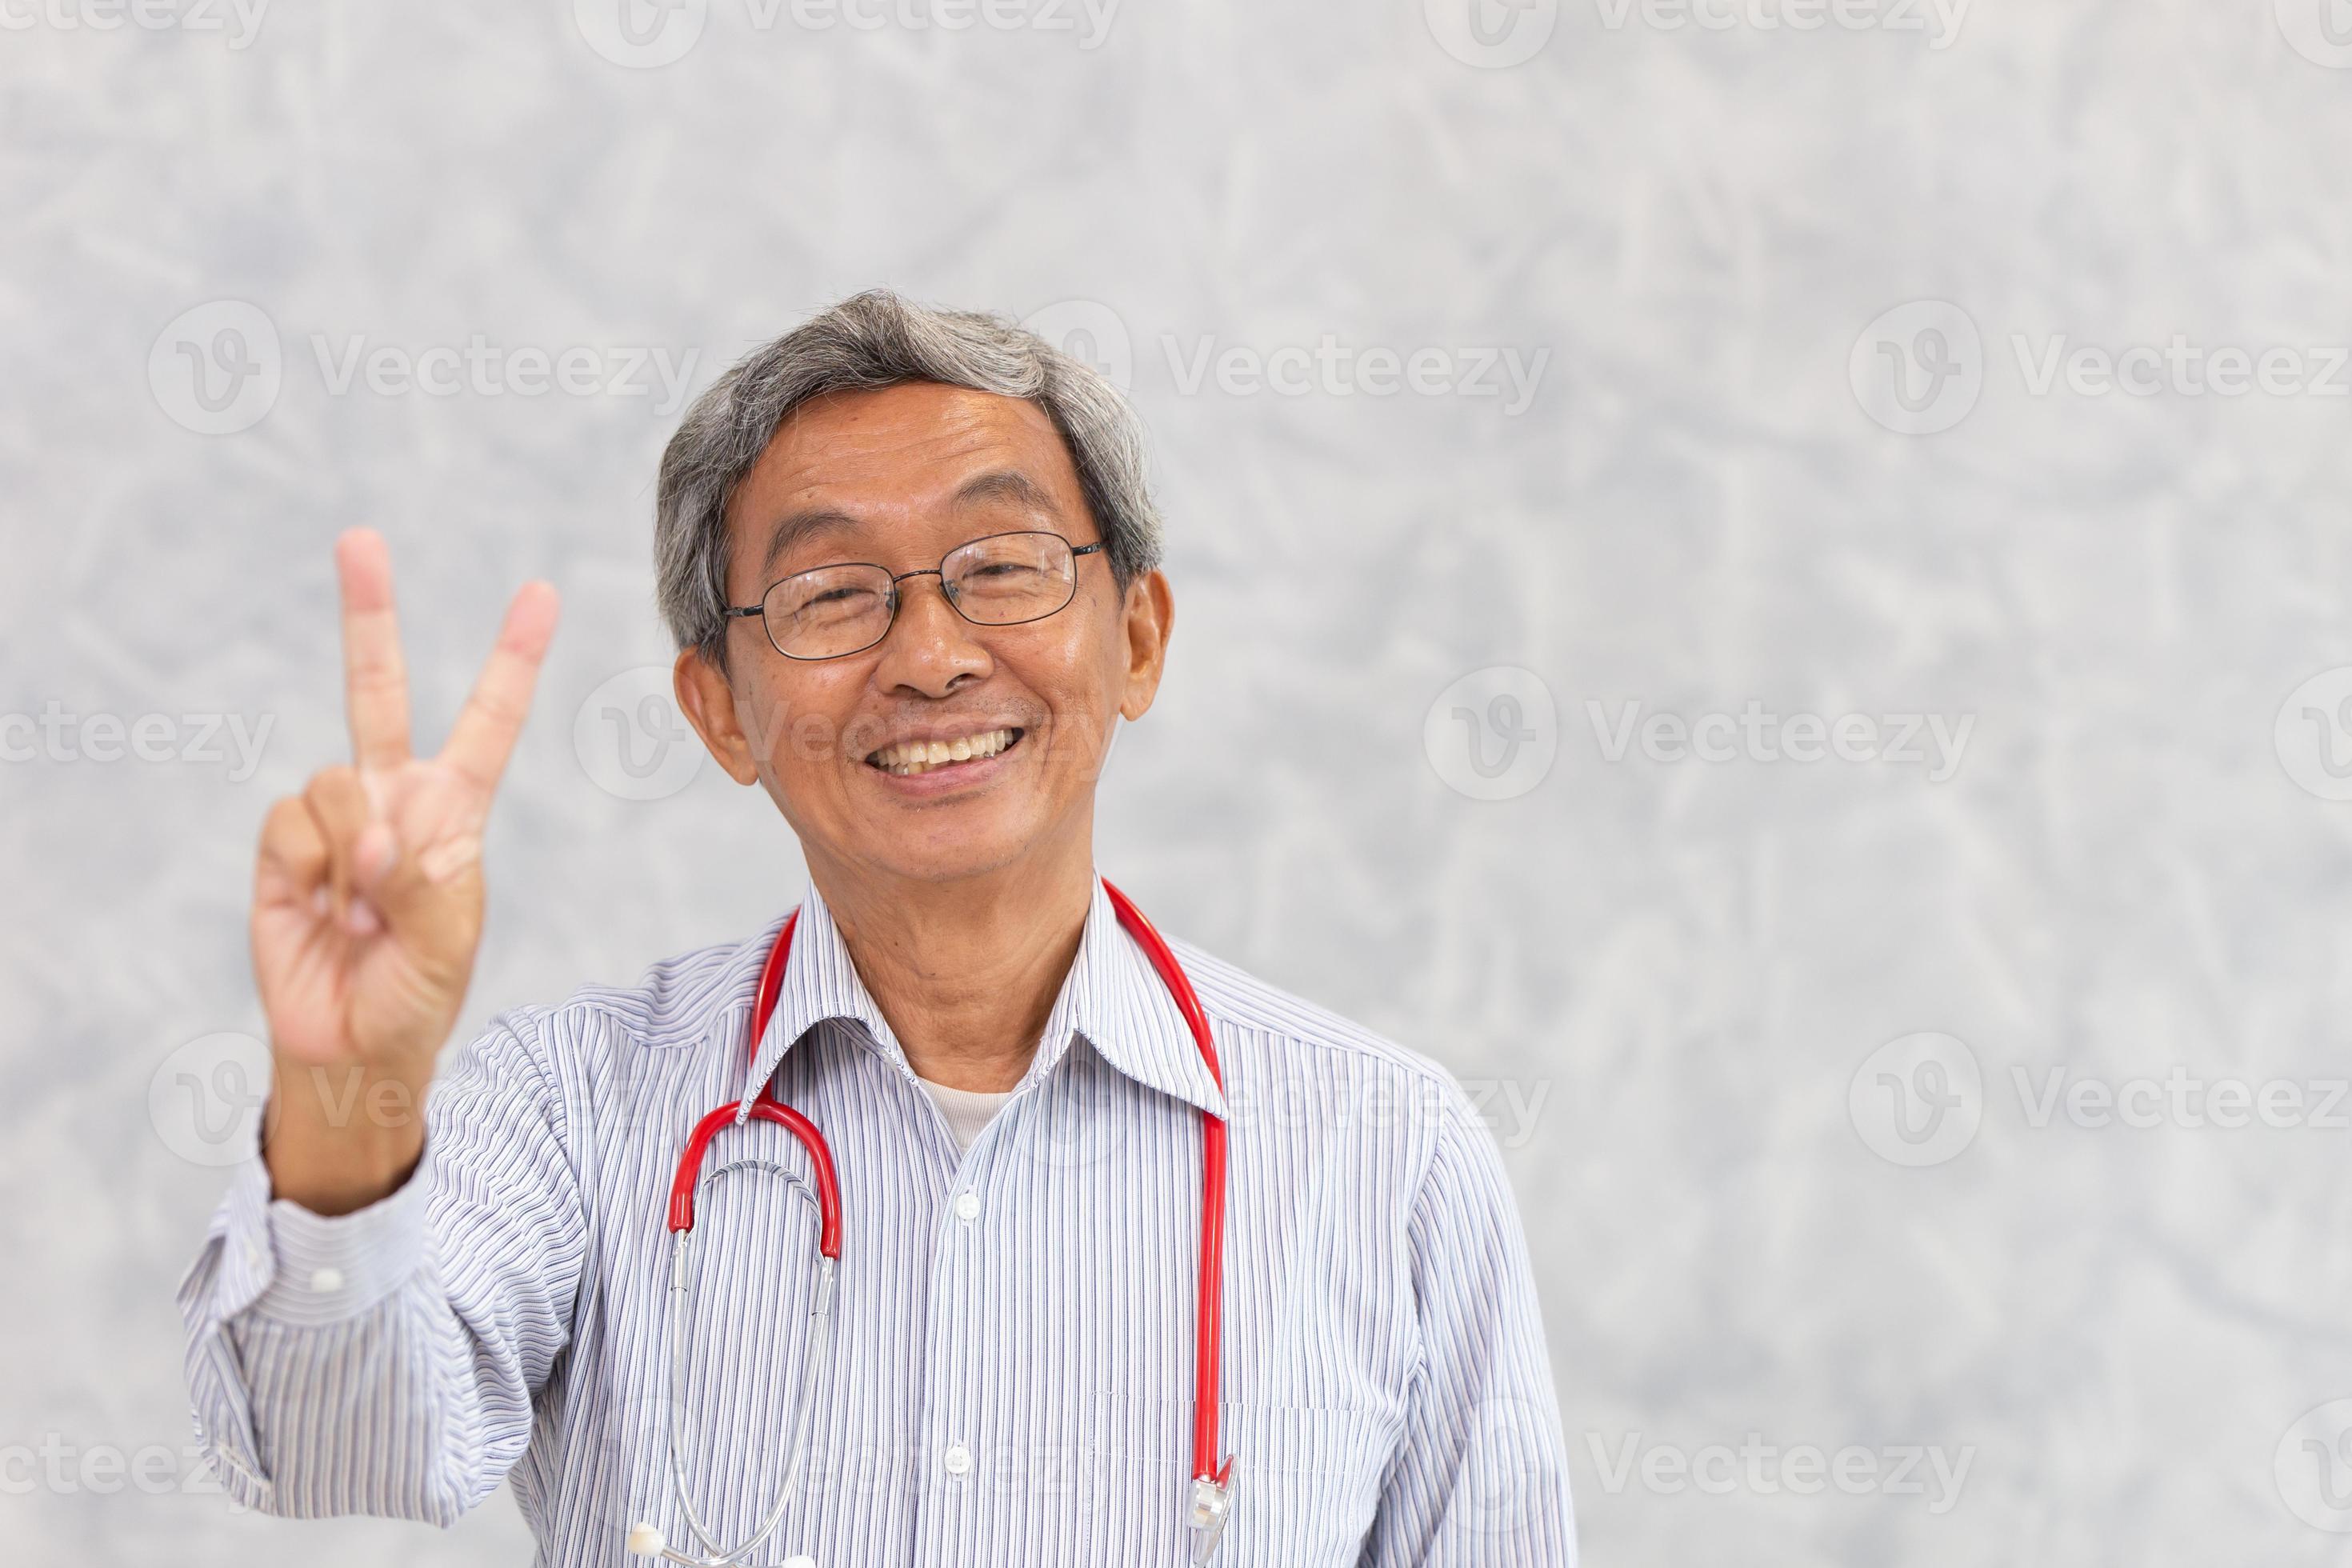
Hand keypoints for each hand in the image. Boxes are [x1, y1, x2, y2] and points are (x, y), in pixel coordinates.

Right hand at [251, 529, 558, 1209]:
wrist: (352, 1045)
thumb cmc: (417, 991)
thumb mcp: (451, 939)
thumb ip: (428, 877)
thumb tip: (378, 829)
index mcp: (454, 809)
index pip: (488, 721)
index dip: (511, 660)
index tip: (539, 592)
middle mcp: (393, 797)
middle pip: (377, 691)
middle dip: (368, 614)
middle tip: (360, 539)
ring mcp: (335, 819)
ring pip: (338, 780)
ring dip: (359, 851)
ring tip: (369, 910)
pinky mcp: (283, 847)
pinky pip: (294, 825)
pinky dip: (315, 870)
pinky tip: (327, 912)